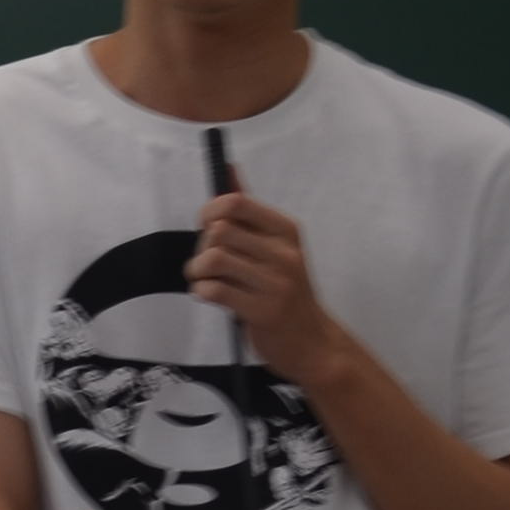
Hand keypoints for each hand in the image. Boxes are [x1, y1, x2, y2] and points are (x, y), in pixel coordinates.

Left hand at [190, 191, 351, 385]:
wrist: (313, 342)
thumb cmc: (285, 289)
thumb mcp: (275, 246)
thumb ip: (248, 210)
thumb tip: (228, 168)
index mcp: (286, 231)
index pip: (236, 202)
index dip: (210, 212)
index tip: (207, 227)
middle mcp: (284, 253)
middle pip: (218, 231)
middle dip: (201, 246)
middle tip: (207, 262)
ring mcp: (276, 283)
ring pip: (213, 259)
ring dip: (197, 271)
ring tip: (205, 279)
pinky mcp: (263, 311)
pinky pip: (214, 290)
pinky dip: (202, 291)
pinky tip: (210, 295)